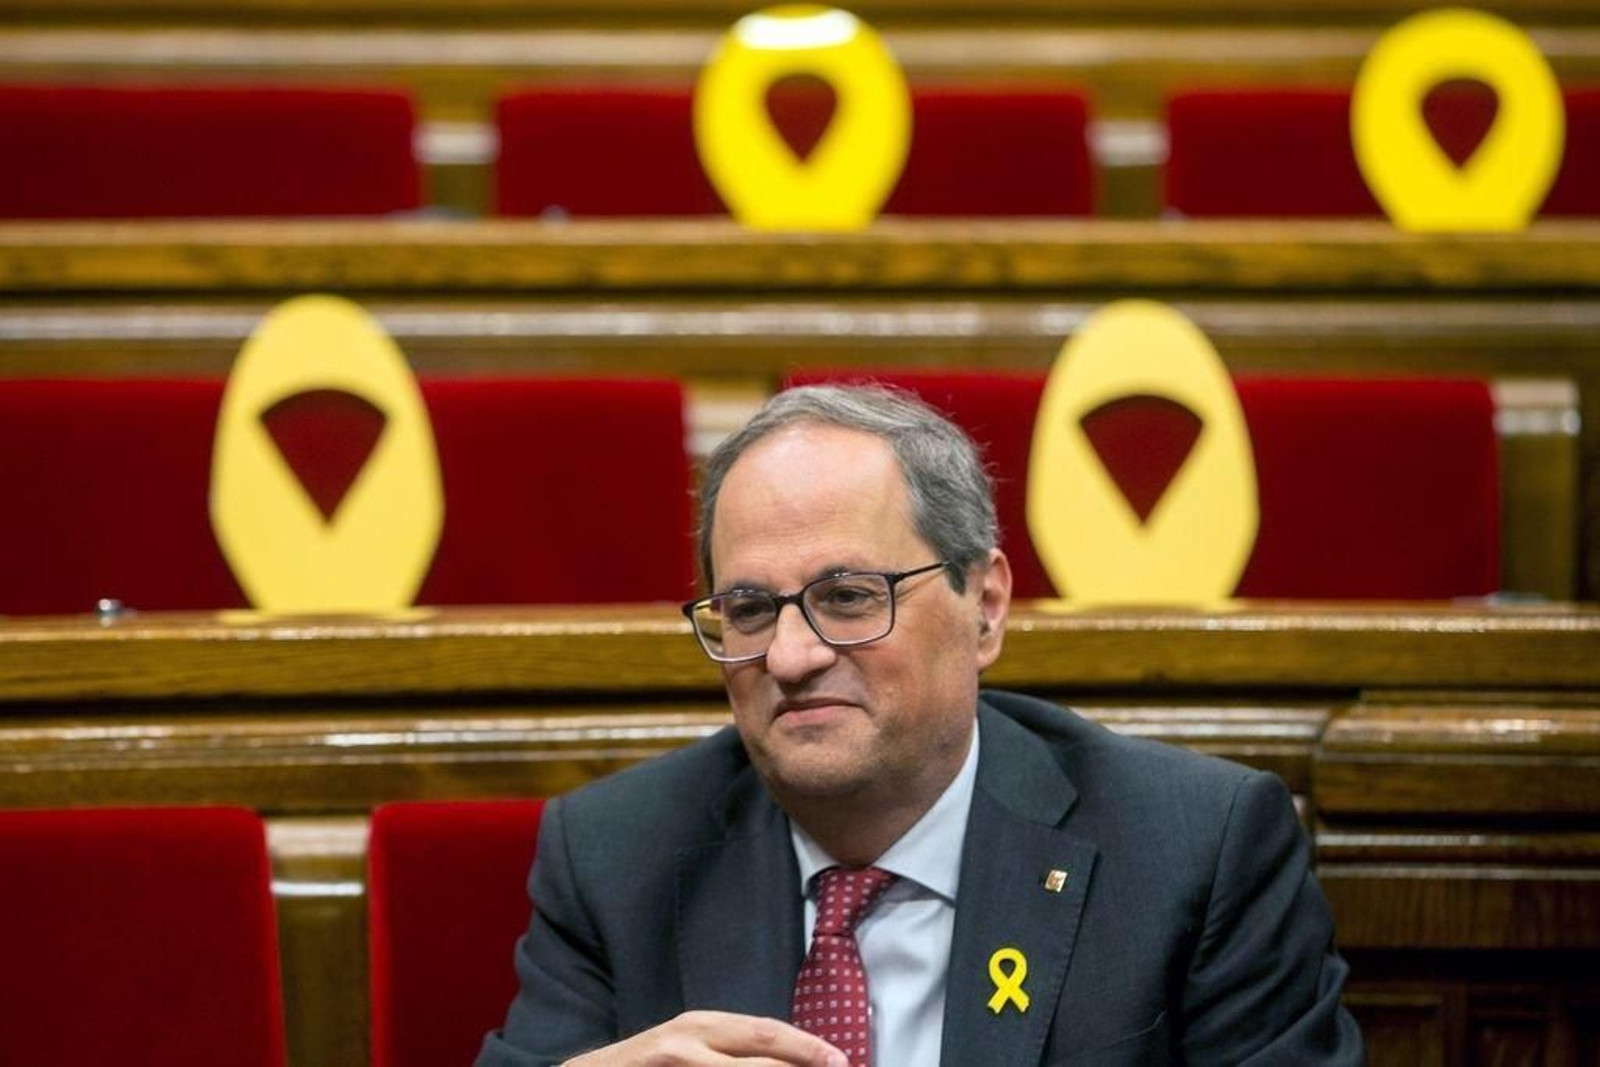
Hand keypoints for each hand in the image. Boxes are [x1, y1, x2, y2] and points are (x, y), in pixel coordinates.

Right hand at [564, 1011, 847, 1065]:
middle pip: (760, 1052)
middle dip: (803, 1061)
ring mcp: (676, 1063)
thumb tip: (786, 1059)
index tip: (840, 1059)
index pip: (765, 1033)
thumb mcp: (687, 1047)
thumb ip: (727, 1050)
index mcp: (702, 1026)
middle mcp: (691, 1041)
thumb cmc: (646, 1065)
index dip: (806, 1046)